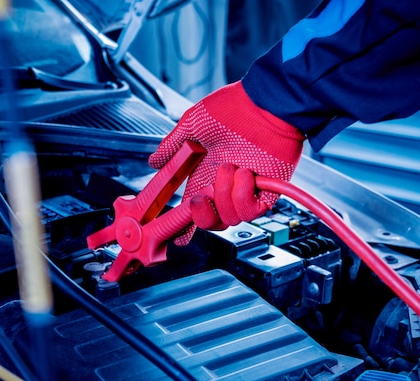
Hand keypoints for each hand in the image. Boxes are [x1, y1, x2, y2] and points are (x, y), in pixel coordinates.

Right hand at [149, 81, 304, 244]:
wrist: (265, 103)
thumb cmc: (233, 107)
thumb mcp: (193, 124)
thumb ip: (171, 146)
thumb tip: (153, 161)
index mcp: (205, 173)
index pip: (194, 207)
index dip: (185, 224)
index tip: (177, 237)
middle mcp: (224, 185)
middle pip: (211, 222)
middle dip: (201, 215)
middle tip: (200, 197)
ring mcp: (245, 190)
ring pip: (228, 218)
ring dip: (224, 195)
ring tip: (230, 168)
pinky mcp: (266, 192)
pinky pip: (249, 212)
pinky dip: (243, 195)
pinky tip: (244, 173)